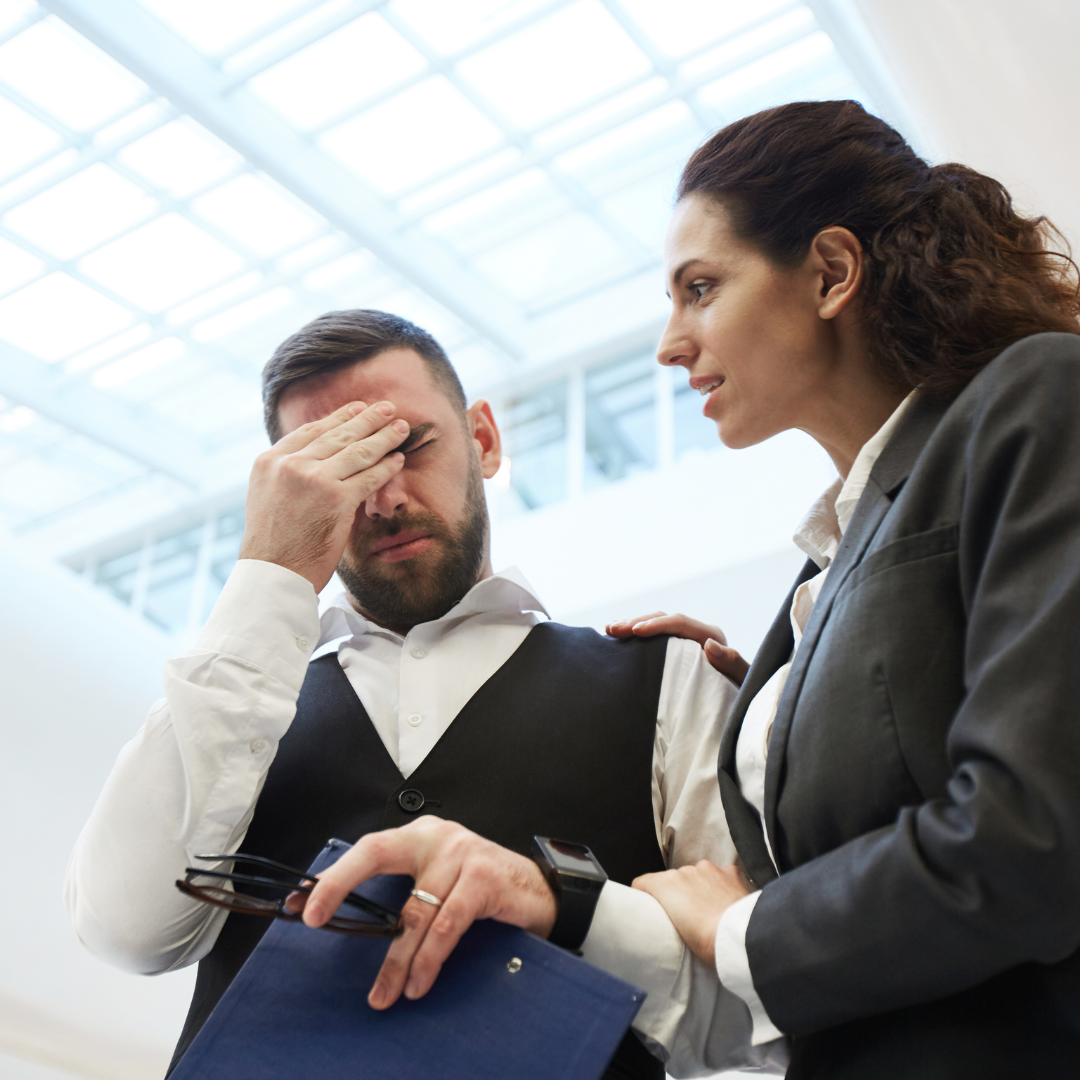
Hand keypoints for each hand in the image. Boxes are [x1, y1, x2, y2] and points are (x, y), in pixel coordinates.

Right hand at [239, 400, 408, 591]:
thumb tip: (318, 460)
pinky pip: (369, 476)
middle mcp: (290, 465)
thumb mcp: (267, 497)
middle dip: (367, 419)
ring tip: (401, 427)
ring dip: (383, 437)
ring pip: (357, 451)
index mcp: (269, 461)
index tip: (357, 408)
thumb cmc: (274, 545)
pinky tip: (398, 459)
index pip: (310, 431)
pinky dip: (387, 467)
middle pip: (337, 435)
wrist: (273, 575)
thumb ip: (288, 475)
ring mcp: (313, 479)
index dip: (338, 418)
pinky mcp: (336, 498)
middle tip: (388, 408)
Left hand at [299, 817, 555, 1008]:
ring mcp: (461, 853)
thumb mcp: (439, 882)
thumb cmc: (483, 889)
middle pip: (377, 853)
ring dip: (396, 958)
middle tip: (317, 921)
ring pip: (415, 909)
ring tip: (384, 993)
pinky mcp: (484, 878)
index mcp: (419, 836)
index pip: (367, 849)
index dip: (334, 876)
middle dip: (341, 884)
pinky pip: (448, 923)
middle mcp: (436, 836)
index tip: (304, 905)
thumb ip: (404, 895)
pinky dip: (430, 957)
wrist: (541, 890)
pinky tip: (419, 981)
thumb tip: (352, 925)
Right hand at [607, 612, 749, 686]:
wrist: (741, 703)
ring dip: (632, 625)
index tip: (635, 631)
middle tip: (613, 629)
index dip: (656, 625)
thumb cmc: (742, 696)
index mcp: (712, 636)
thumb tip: (710, 645)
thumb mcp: (741, 682)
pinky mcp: (678, 649)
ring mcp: (686, 640)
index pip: (679, 623)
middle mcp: (698, 633)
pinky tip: (619, 636)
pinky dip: (636, 635)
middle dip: (636, 621)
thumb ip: (732, 664)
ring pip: (656, 624)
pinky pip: (655, 637)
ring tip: (610, 629)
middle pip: (664, 618)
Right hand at [632, 861, 752, 964]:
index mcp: (666, 885)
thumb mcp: (677, 935)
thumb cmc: (708, 942)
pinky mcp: (730, 872)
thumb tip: (673, 915)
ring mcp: (709, 869)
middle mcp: (685, 871)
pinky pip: (720, 875)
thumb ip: (669, 916)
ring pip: (697, 876)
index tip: (650, 906)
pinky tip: (728, 902)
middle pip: (673, 880)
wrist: (741, 936)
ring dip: (700, 888)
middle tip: (687, 916)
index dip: (644, 894)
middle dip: (678, 893)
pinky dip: (721, 885)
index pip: (643, 883)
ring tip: (711, 911)